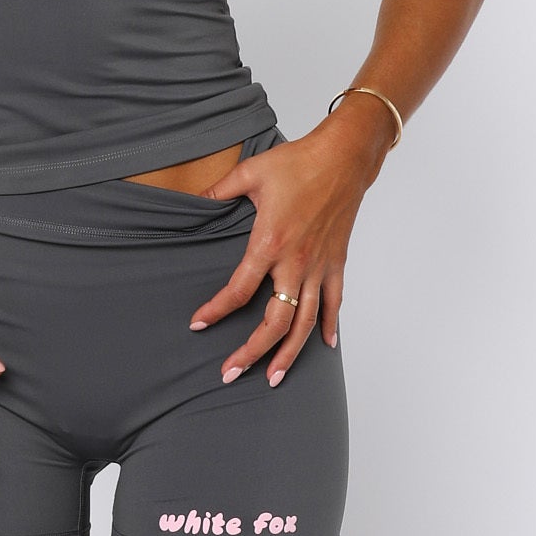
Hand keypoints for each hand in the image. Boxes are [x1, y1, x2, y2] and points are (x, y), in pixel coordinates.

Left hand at [187, 123, 378, 382]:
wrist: (344, 157)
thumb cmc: (298, 162)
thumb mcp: (250, 173)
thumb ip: (219, 191)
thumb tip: (192, 199)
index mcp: (270, 243)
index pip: (239, 290)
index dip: (216, 310)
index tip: (198, 323)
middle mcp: (296, 262)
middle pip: (274, 322)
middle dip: (251, 352)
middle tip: (230, 373)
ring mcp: (320, 266)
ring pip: (305, 323)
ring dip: (289, 354)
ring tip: (273, 378)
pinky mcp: (337, 263)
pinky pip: (334, 303)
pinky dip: (329, 327)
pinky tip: (324, 346)